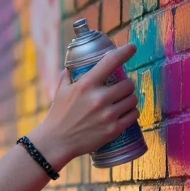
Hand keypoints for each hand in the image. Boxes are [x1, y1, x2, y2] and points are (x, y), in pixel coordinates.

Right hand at [32, 44, 139, 168]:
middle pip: (128, 84)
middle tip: (121, 88)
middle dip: (126, 85)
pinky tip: (126, 112)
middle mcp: (99, 98)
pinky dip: (131, 113)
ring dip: (129, 99)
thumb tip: (75, 64)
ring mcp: (107, 115)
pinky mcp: (113, 130)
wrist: (56, 143)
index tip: (132, 48)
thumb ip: (69, 75)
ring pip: (132, 100)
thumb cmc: (58, 115)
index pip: (111, 61)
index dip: (125, 52)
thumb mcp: (61, 91)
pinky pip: (133, 115)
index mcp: (86, 84)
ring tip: (122, 101)